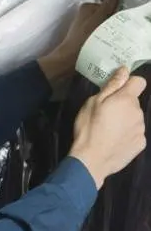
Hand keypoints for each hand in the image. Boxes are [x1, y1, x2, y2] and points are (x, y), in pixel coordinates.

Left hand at [38, 0, 117, 83]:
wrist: (70, 58)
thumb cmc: (82, 38)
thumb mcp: (96, 20)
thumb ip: (105, 7)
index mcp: (86, 8)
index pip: (108, 6)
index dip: (115, 13)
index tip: (119, 22)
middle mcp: (84, 15)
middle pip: (106, 16)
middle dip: (112, 23)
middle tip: (117, 31)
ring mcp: (84, 27)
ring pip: (103, 26)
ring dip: (109, 32)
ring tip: (111, 39)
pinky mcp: (85, 38)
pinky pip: (99, 35)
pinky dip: (103, 39)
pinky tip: (106, 45)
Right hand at [69, 67, 146, 188]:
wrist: (92, 159)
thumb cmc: (89, 127)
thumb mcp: (93, 103)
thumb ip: (111, 86)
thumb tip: (124, 70)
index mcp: (126, 100)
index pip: (139, 81)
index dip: (128, 83)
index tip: (116, 90)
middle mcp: (138, 113)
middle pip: (133, 102)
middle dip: (122, 104)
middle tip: (104, 114)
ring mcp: (141, 129)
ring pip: (134, 118)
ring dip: (124, 120)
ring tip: (108, 130)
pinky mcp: (141, 144)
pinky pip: (135, 133)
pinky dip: (126, 134)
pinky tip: (113, 140)